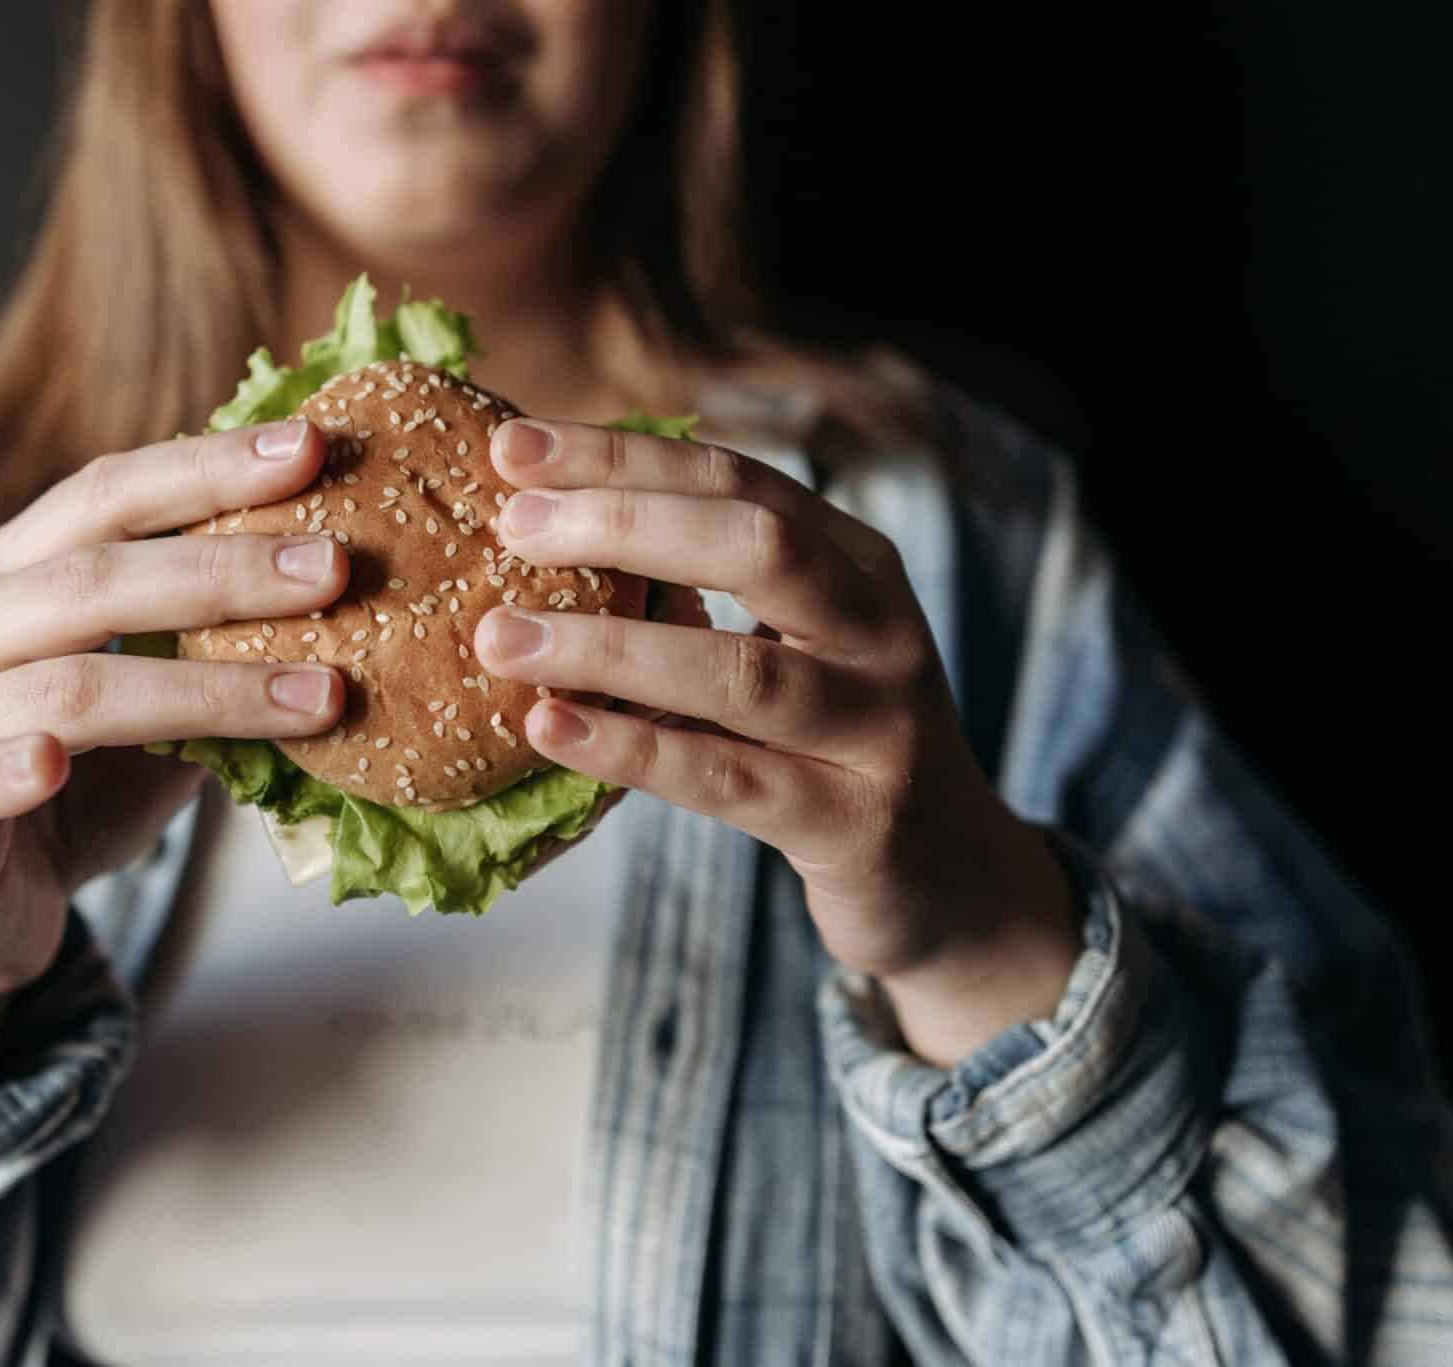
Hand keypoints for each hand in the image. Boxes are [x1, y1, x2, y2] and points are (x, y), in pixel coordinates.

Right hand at [0, 419, 348, 1083]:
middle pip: (92, 575)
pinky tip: (53, 762)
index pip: (109, 494)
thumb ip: (222, 650)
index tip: (310, 446)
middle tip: (335, 568)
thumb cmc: (84, 787)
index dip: (205, 468)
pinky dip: (7, 768)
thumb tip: (360, 593)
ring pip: (67, 687)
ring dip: (202, 690)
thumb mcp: (163, 707)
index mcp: (14, 569)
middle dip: (223, 567)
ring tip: (316, 695)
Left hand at [474, 419, 1079, 1065]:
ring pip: (740, 670)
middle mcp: (879, 630)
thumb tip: (547, 529)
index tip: (514, 446)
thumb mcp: (793, 643)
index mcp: (855, 563)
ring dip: (609, 646)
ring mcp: (874, 729)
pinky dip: (631, 748)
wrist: (952, 879)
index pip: (735, 480)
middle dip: (623, 524)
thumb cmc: (831, 744)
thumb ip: (702, 589)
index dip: (624, 458)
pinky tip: (551, 727)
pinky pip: (727, 779)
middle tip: (511, 527)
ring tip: (501, 638)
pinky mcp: (850, 823)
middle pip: (755, 546)